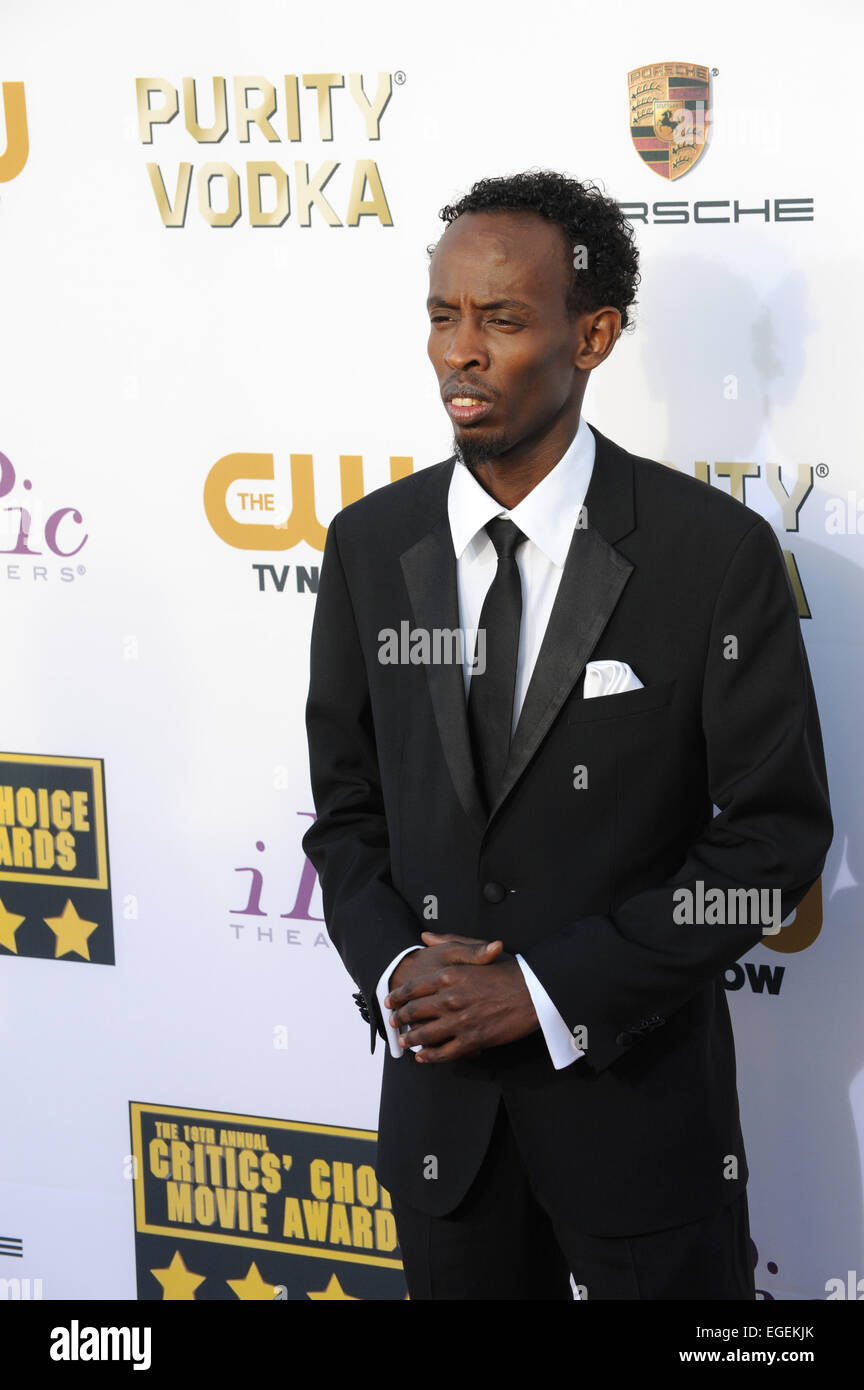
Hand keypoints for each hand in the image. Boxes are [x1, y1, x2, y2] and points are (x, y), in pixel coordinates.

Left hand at [386, 930, 538, 1062]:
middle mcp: (450, 998)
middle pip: (415, 1011)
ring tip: (403, 1041)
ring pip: (425, 1034)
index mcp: (449, 975)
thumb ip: (449, 942)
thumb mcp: (477, 949)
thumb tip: (426, 937)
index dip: (398, 995)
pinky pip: (444, 1052)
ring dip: (411, 1039)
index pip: (414, 987)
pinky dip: (430, 1056)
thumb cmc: (508, 969)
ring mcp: (459, 1021)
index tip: (391, 1000)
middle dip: (401, 1018)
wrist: (534, 992)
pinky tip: (422, 1057)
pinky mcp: (472, 1040)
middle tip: (393, 1021)